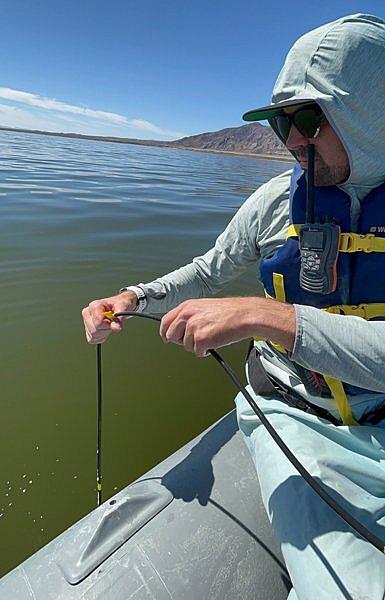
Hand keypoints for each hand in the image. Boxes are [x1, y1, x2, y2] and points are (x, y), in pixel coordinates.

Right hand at [82, 290, 137, 343]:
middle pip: (94, 331)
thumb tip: (115, 329)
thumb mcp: (123, 308)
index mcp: (94, 306)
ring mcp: (86, 321)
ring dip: (104, 334)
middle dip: (106, 330)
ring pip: (93, 336)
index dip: (108, 324)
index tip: (113, 319)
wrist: (119, 306)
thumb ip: (119, 318)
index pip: (98, 323)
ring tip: (108, 324)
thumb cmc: (120, 305)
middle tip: (112, 322)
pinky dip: (101, 337)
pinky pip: (92, 340)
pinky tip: (105, 329)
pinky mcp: (87, 329)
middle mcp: (87, 313)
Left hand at [160, 297, 295, 356]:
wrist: (245, 315)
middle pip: (171, 336)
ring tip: (211, 336)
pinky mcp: (201, 339)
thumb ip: (189, 315)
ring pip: (186, 346)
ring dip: (197, 346)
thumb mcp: (204, 307)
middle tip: (195, 339)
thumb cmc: (229, 312)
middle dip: (181, 341)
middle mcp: (187, 315)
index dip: (165, 332)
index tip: (167, 337)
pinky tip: (215, 341)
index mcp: (186, 306)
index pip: (165, 321)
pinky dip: (206, 351)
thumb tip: (179, 329)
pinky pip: (198, 352)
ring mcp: (193, 327)